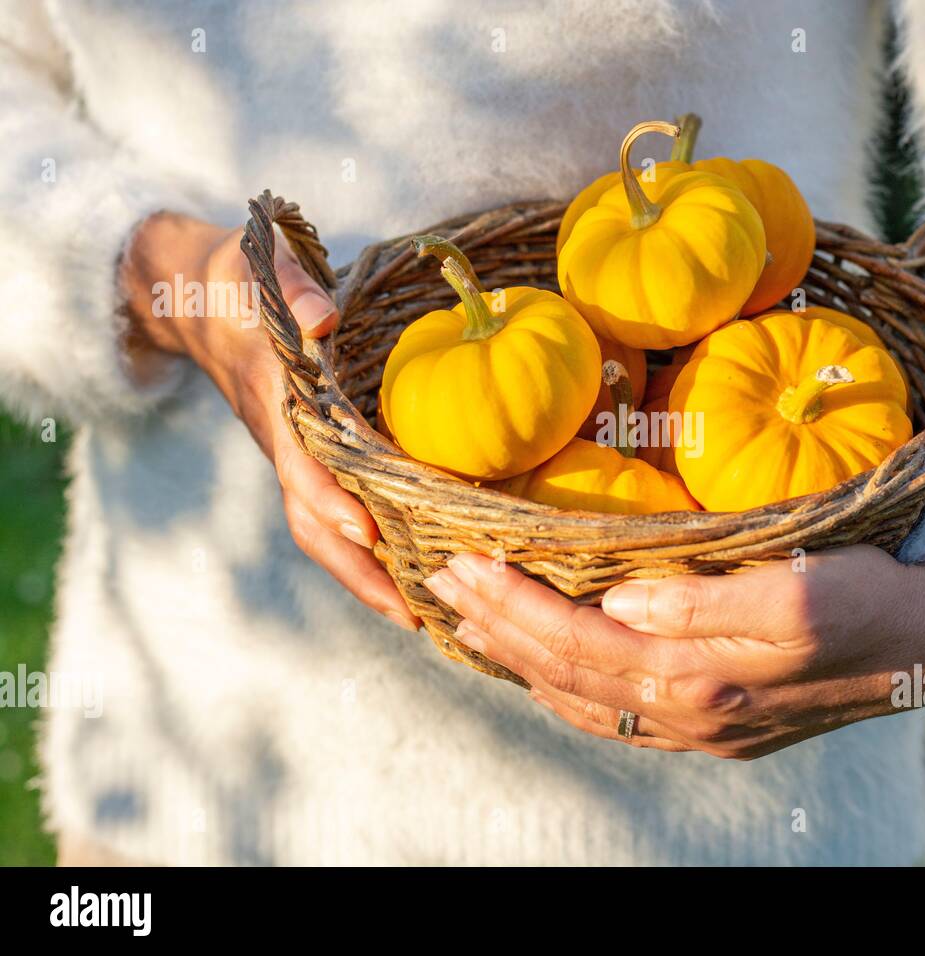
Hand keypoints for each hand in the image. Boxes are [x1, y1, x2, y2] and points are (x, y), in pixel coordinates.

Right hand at [120, 211, 420, 629]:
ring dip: (362, 576)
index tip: (363, 530)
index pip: (297, 461)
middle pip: (309, 522)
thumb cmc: (241, 279)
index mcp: (274, 399)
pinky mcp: (303, 460)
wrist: (196, 299)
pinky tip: (407, 576)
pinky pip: (328, 516)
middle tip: (409, 612)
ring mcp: (289, 456)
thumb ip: (293, 286)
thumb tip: (324, 317)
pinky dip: (362, 553)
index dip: (327, 498)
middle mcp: (280, 439)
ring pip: (317, 531)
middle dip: (355, 571)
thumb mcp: (262, 266)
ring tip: (417, 614)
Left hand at [424, 546, 924, 757]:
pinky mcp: (721, 724)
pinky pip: (617, 712)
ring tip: (471, 622)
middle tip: (441, 584)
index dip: (512, 605)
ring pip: (586, 701)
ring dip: (521, 661)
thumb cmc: (869, 601)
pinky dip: (567, 684)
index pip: (577, 645)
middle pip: (567, 677)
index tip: (459, 563)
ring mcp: (704, 730)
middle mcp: (691, 717)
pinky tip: (547, 664)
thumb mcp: (798, 593)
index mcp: (702, 682)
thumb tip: (617, 604)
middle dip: (498, 629)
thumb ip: (702, 604)